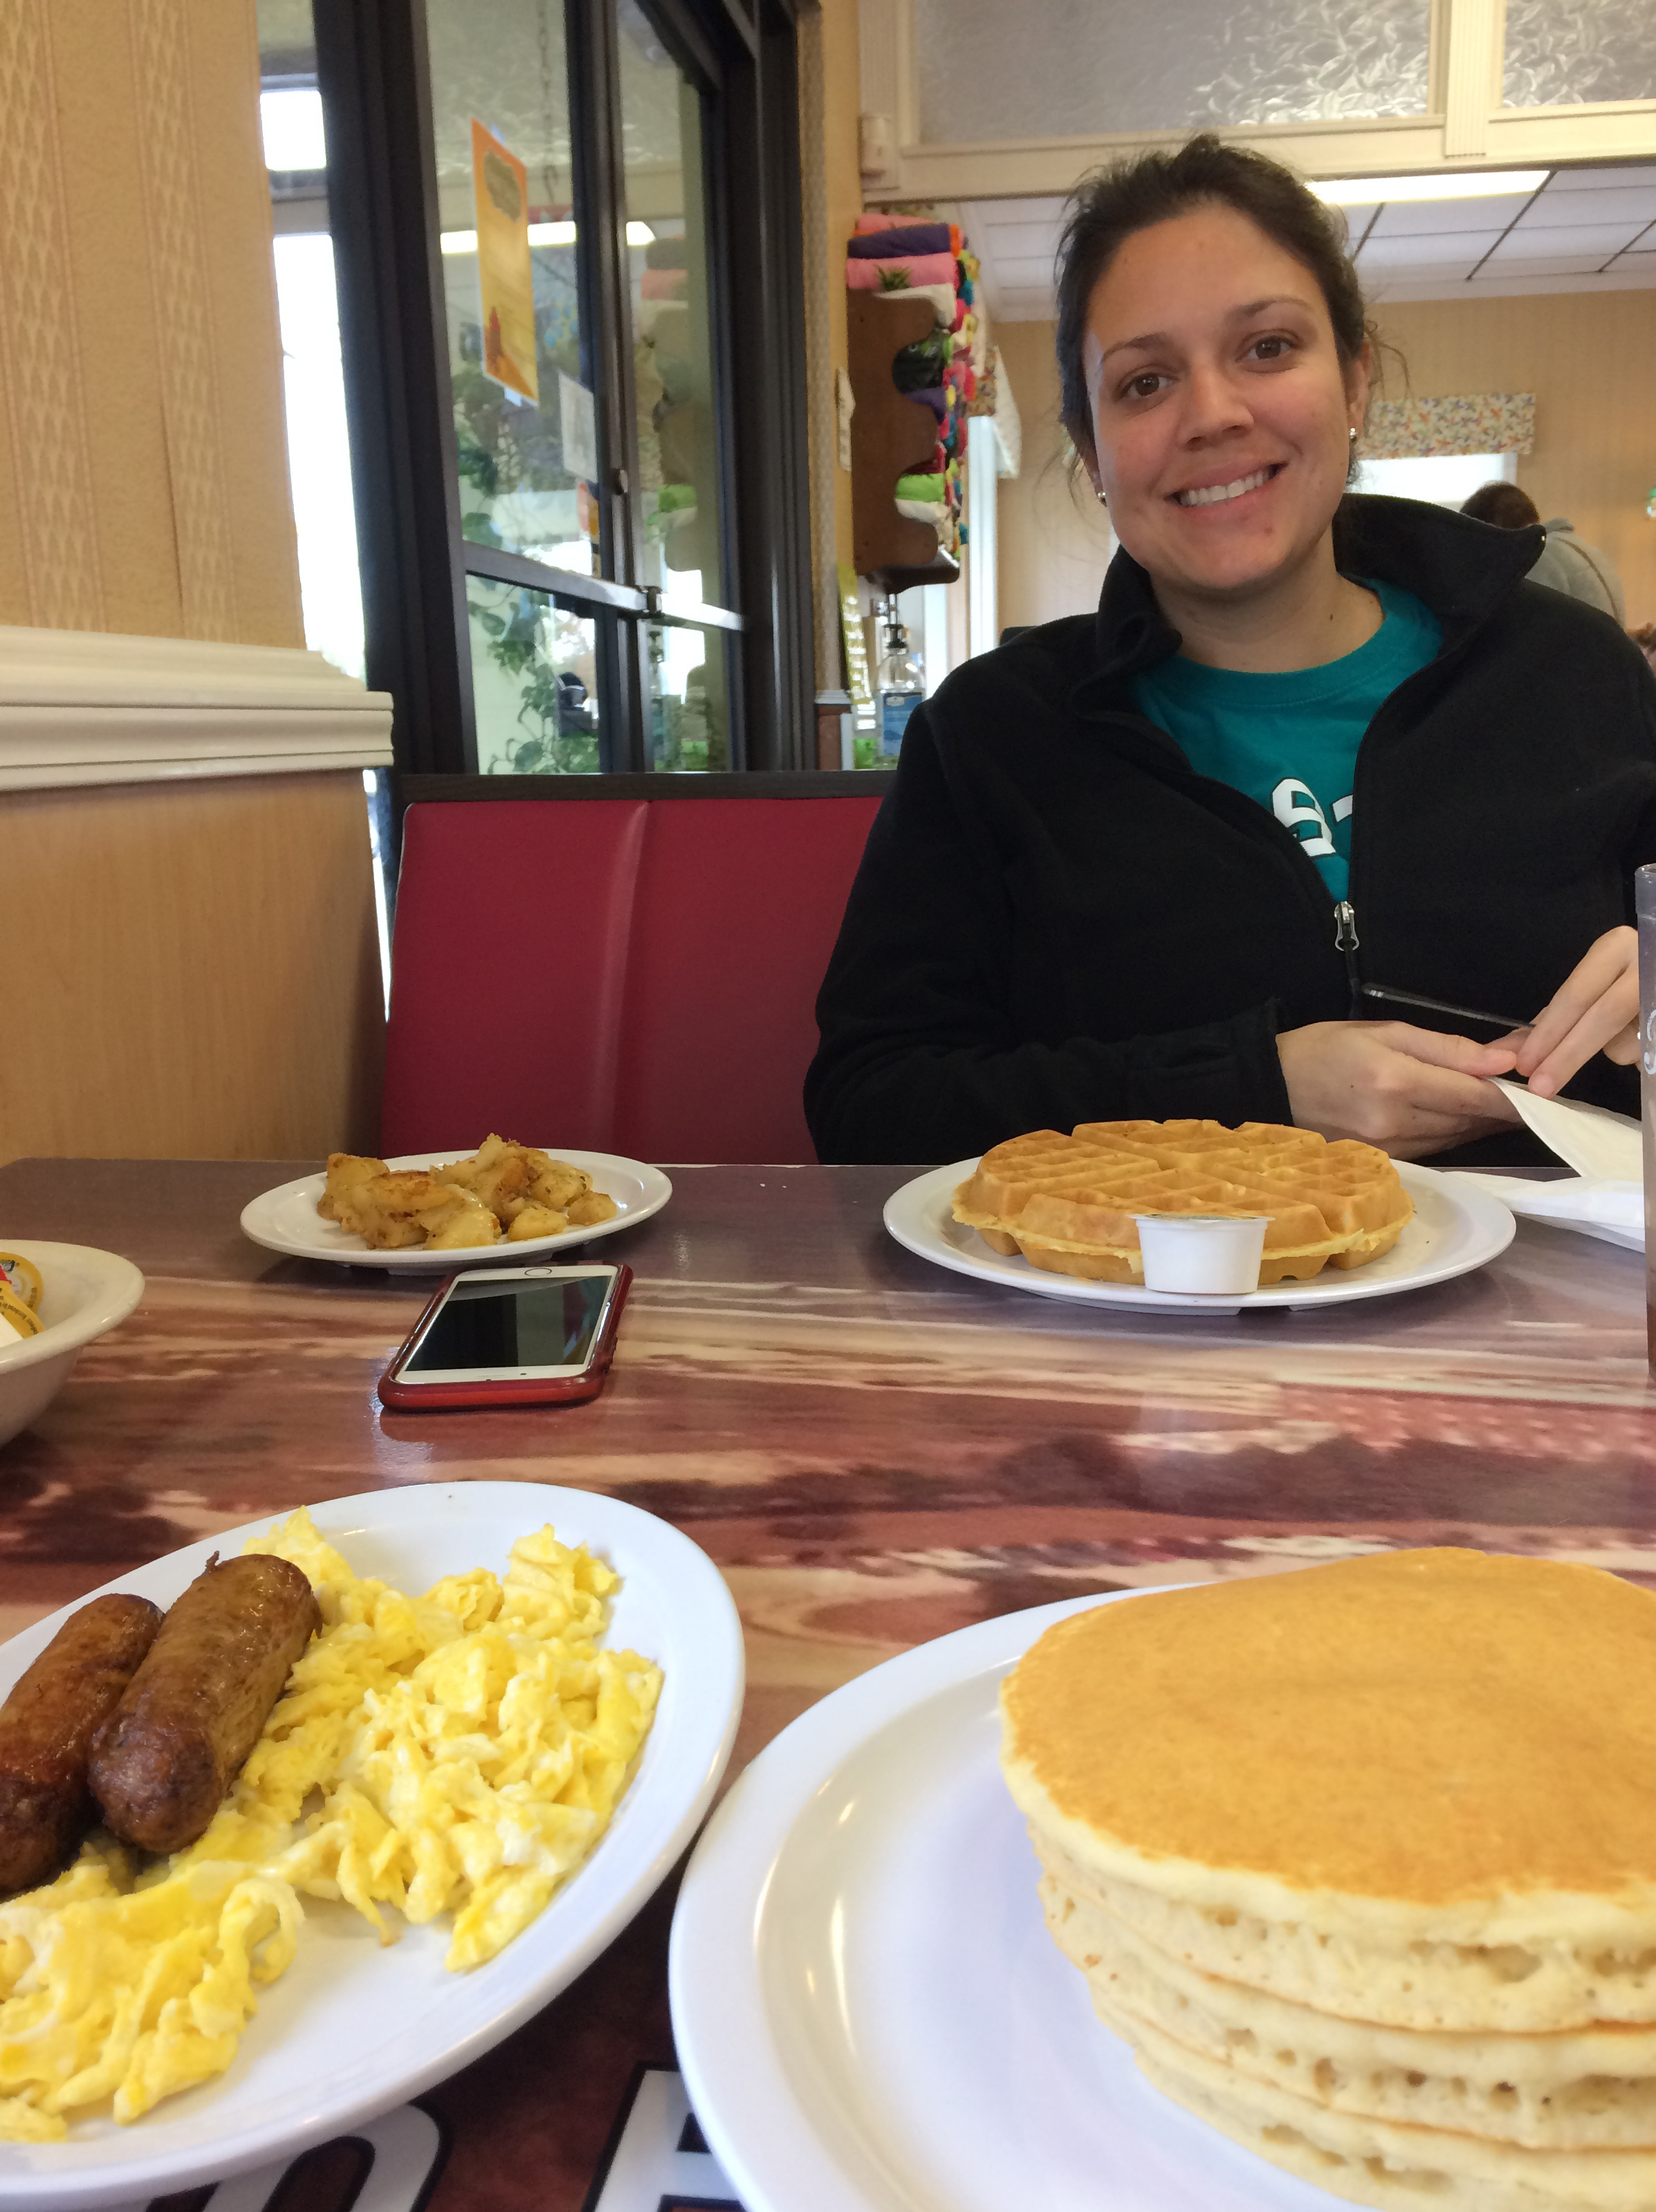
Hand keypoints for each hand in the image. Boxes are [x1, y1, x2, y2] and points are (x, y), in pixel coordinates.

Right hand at [1277, 1021, 1520, 1156]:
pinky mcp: (1384, 1162)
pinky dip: (1455, 1133)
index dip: (1511, 1095)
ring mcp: (1388, 1148)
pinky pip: (1435, 1148)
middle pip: (1468, 1121)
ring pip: (1455, 1138)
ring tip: (1500, 1103)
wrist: (1271, 1087)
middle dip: (1502, 1107)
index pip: (1472, 1095)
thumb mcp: (1384, 1030)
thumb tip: (1503, 1062)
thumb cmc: (1325, 1049)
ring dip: (1481, 1122)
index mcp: (1396, 1080)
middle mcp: (1395, 1121)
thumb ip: (1446, 1047)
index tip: (1541, 1087)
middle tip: (1528, 1090)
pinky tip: (1463, 1119)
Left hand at [1501, 926, 1638, 1098]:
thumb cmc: (1626, 978)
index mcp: (1616, 948)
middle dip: (1566, 1056)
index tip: (1524, 1065)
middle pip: (1601, 1017)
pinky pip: (1648, 1052)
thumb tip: (1508, 1050)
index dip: (1547, 1033)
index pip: (1575, 995)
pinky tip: (1647, 1038)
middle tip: (1540, 1087)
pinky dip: (1641, 1054)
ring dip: (1619, 1050)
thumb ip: (1554, 1016)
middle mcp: (1644, 962)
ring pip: (1629, 1040)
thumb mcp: (1593, 985)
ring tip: (1633, 1033)